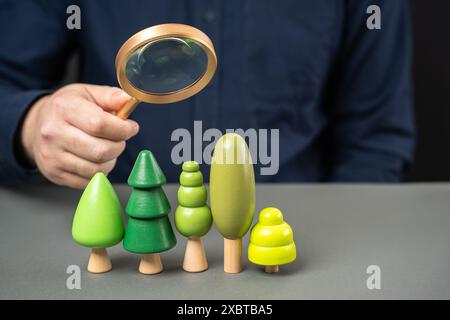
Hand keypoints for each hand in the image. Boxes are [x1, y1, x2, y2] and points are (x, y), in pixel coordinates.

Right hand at [20, 84, 138, 188]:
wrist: (37, 126)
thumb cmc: (68, 109)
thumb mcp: (88, 93)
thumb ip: (111, 96)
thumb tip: (127, 100)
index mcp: (64, 108)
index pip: (100, 125)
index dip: (123, 129)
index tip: (131, 128)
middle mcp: (53, 133)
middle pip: (101, 151)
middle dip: (119, 146)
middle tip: (119, 140)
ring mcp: (52, 156)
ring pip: (96, 169)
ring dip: (111, 161)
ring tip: (108, 149)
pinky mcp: (54, 173)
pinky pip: (88, 181)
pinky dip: (99, 172)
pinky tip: (96, 159)